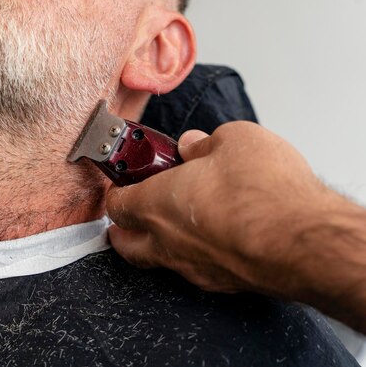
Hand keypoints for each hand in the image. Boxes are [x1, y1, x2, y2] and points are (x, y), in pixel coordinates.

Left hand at [106, 121, 330, 294]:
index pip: (117, 204)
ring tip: (178, 219)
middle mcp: (167, 242)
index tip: (126, 179)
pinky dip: (195, 253)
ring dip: (159, 241)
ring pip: (159, 259)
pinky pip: (194, 269)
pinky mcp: (222, 283)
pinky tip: (214, 237)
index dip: (117, 190)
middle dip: (123, 228)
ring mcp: (193, 268)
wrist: (305, 243)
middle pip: (125, 244)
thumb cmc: (265, 193)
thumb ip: (205, 143)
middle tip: (133, 211)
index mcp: (156, 204)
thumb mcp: (234, 140)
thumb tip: (194, 146)